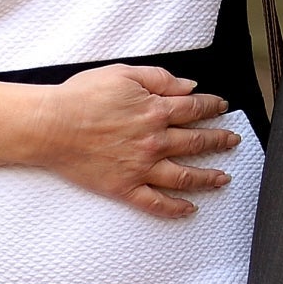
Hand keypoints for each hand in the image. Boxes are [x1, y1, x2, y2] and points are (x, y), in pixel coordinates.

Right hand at [0, 64, 238, 219]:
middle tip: (233, 142)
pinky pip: (155, 203)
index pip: (195, 108)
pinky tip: (190, 210)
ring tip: (224, 179)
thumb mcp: (124, 73)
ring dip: (208, 178)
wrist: (49, 126)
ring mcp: (141, 167)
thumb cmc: (82, 96)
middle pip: (197, 142)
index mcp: (156, 110)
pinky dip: (175, 209)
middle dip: (219, 141)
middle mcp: (154, 140)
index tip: (224, 106)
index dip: (213, 106)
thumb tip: (190, 86)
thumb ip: (160, 78)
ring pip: (184, 176)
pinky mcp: (124, 187)